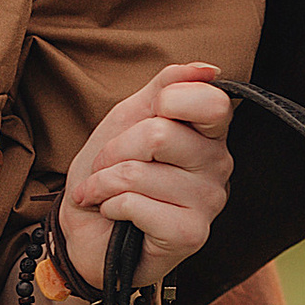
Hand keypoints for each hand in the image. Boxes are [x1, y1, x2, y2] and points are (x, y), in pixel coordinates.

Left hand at [56, 65, 232, 290]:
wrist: (86, 230)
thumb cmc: (111, 172)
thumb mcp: (130, 118)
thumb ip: (165, 87)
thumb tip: (208, 69)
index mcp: (209, 133)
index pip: (210, 101)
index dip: (164, 104)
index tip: (143, 122)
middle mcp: (219, 165)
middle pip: (159, 135)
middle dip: (115, 150)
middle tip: (106, 168)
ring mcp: (209, 202)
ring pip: (140, 173)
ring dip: (104, 183)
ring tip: (103, 193)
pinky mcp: (191, 235)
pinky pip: (137, 205)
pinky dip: (110, 207)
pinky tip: (115, 215)